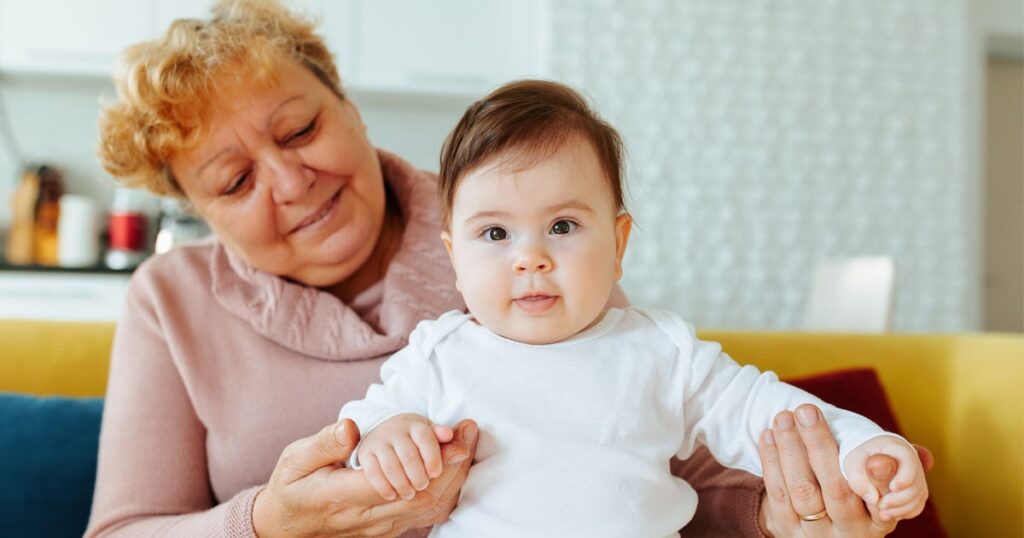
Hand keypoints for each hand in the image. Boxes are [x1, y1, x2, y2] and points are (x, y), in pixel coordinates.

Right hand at [253, 418, 477, 537]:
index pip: (394, 480)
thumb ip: (324, 444)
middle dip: (451, 464)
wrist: (285, 527)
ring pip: (427, 509)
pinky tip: (455, 469)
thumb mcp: (296, 460)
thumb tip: (350, 427)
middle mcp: (365, 517)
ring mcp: (378, 528)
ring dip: (453, 478)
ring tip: (468, 444)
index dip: (428, 459)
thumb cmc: (291, 488)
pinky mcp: (386, 530)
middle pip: (420, 496)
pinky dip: (445, 492)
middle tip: (469, 432)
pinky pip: (423, 517)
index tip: (449, 433)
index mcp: (341, 496)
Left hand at [757, 403, 933, 536]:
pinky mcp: (785, 529)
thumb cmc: (852, 497)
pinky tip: (770, 435)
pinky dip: (772, 460)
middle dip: (820, 446)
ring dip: (790, 449)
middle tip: (807, 411)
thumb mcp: (877, 487)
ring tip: (784, 417)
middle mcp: (850, 531)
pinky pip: (777, 493)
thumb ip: (895, 467)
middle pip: (837, 489)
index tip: (875, 454)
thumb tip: (926, 456)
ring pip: (802, 490)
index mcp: (879, 520)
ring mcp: (815, 534)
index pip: (883, 501)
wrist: (812, 529)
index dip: (880, 480)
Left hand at [844, 436, 927, 521]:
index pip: (909, 460)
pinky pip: (918, 503)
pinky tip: (890, 514)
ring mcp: (916, 476)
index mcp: (897, 448)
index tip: (893, 488)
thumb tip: (872, 498)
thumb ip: (858, 478)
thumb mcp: (852, 463)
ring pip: (919, 495)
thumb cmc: (858, 458)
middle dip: (901, 497)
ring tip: (882, 514)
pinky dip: (906, 511)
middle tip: (881, 506)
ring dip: (903, 507)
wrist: (864, 459)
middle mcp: (912, 461)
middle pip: (916, 482)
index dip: (905, 476)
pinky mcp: (916, 489)